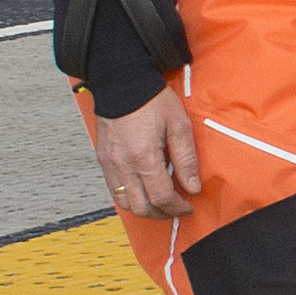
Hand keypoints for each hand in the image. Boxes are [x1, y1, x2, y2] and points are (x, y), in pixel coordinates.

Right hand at [89, 88, 203, 230]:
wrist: (122, 81)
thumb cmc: (150, 98)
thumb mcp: (179, 124)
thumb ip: (186, 158)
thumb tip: (192, 186)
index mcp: (143, 156)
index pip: (161, 197)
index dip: (178, 208)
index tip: (187, 206)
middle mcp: (123, 163)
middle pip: (142, 207)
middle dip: (162, 213)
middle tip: (176, 207)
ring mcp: (110, 163)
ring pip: (125, 203)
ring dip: (145, 208)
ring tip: (160, 200)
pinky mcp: (103, 159)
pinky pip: (114, 190)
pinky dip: (130, 196)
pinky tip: (143, 188)